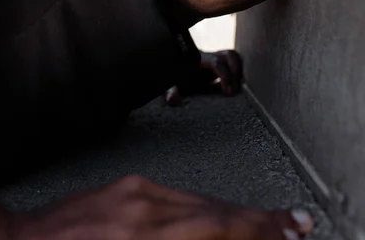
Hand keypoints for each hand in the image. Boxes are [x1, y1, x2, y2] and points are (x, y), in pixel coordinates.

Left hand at [12, 174, 312, 239]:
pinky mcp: (127, 184)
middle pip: (216, 212)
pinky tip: (211, 217)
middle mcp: (147, 207)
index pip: (219, 227)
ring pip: (198, 201)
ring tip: (261, 225)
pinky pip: (175, 195)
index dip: (261, 228)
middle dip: (258, 221)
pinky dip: (200, 209)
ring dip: (231, 215)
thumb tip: (211, 238)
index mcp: (147, 237)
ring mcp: (136, 191)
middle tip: (292, 226)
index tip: (292, 229)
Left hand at [165, 50, 242, 105]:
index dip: (225, 75)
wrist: (178, 69)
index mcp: (198, 59)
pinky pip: (235, 62)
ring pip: (234, 56)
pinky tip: (234, 87)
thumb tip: (172, 97)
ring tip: (237, 88)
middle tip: (235, 90)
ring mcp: (217, 57)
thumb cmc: (177, 78)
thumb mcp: (173, 84)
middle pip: (229, 55)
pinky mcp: (222, 62)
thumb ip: (171, 90)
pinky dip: (239, 73)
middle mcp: (210, 56)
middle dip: (236, 71)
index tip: (228, 91)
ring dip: (239, 71)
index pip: (216, 62)